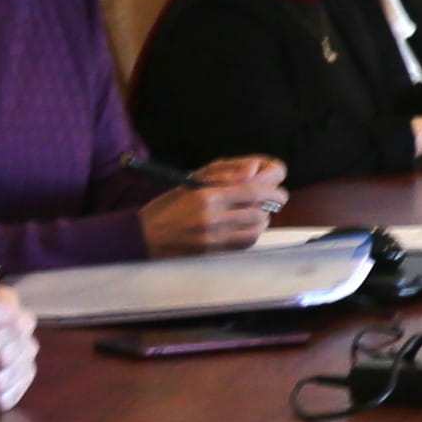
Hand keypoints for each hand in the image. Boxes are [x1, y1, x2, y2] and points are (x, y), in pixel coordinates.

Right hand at [140, 159, 285, 256]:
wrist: (143, 237)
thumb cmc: (168, 206)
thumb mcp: (192, 180)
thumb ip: (225, 172)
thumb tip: (255, 168)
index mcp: (207, 195)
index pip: (254, 190)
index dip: (273, 187)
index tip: (278, 185)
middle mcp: (213, 218)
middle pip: (260, 211)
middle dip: (269, 203)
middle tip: (269, 199)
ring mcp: (214, 238)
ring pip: (256, 229)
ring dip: (261, 219)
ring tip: (254, 212)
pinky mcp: (213, 253)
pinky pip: (245, 243)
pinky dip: (251, 233)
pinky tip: (244, 226)